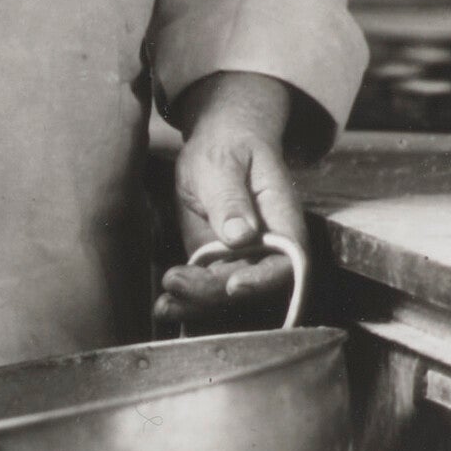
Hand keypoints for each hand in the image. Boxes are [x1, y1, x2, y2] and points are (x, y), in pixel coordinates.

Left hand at [157, 70, 309, 329]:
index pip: (286, 263)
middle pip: (251, 287)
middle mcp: (268, 250)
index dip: (264, 280)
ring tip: (165, 306)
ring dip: (196, 306)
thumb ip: (231, 198)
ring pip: (226, 296)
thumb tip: (241, 235)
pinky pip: (205, 289)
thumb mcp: (224, 162)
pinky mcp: (215, 264)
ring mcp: (241, 260)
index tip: (234, 285)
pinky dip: (185, 301)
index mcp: (283, 222)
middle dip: (214, 294)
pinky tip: (163, 307)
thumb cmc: (228, 145)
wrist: (218, 144)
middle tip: (176, 282)